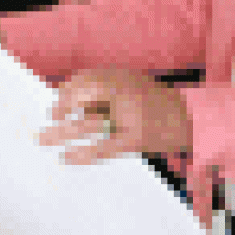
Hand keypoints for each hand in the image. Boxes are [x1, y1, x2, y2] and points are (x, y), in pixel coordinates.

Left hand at [38, 69, 193, 164]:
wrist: (191, 118)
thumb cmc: (156, 105)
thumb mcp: (131, 87)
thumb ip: (104, 93)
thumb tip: (69, 103)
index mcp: (120, 77)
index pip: (83, 80)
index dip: (64, 93)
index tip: (54, 107)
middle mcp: (122, 91)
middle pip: (81, 98)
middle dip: (59, 109)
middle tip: (46, 123)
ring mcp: (129, 115)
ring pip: (87, 123)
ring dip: (61, 132)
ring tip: (43, 139)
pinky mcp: (136, 139)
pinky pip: (103, 147)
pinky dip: (82, 153)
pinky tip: (67, 157)